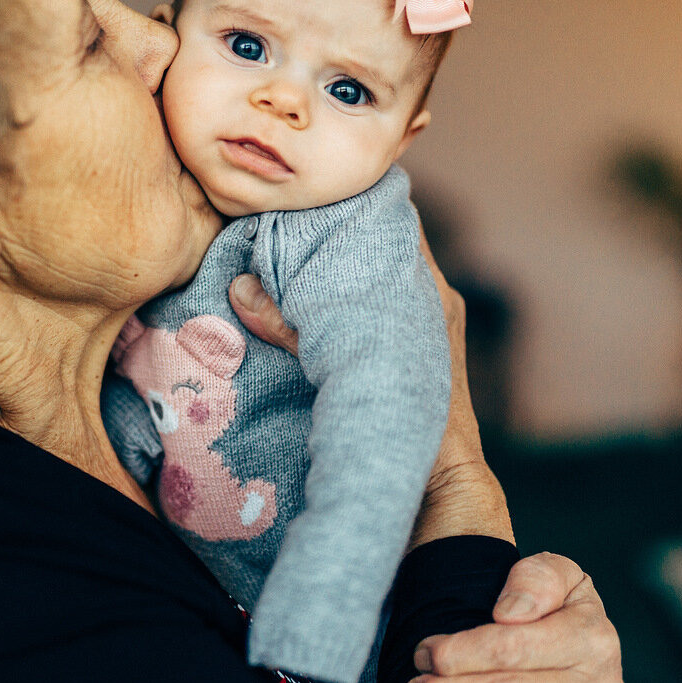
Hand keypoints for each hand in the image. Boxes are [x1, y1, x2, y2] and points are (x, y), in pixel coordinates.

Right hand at [228, 224, 511, 544]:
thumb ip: (293, 328)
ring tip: (289, 249)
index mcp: (431, 293)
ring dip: (338, 268)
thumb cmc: (410, 430)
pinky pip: (374, 309)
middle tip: (289, 220)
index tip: (314, 193)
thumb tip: (241, 289)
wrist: (440, 490)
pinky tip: (307, 298)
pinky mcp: (407, 354)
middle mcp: (430, 302)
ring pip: (374, 277)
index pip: (394, 220)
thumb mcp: (346, 368)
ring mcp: (422, 328)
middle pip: (379, 246)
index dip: (356, 202)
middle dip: (337, 234)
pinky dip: (345, 299)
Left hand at [410, 552, 622, 682]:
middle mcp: (597, 682)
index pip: (513, 648)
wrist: (570, 636)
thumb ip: (537, 578)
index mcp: (593, 639)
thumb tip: (510, 613)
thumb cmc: (553, 600)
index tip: (429, 651)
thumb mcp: (556, 572)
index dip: (463, 651)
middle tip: (417, 681)